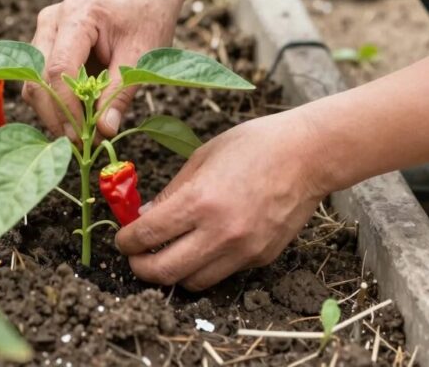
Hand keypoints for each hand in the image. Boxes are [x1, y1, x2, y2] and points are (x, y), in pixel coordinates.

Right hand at [22, 0, 180, 138]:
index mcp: (78, 14)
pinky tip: (76, 115)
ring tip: (82, 131)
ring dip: (53, 111)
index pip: (59, 68)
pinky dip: (54, 101)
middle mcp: (52, 19)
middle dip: (56, 115)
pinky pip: (39, 79)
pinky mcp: (44, 41)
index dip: (67, 107)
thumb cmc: (146, 20)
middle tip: (82, 143)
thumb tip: (104, 131)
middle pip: (38, 77)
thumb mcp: (142, 57)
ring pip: (33, 81)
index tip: (82, 136)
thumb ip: (119, 93)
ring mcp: (44, 29)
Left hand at [115, 109, 327, 290]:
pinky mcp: (262, 258)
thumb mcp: (203, 157)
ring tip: (167, 254)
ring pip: (194, 282)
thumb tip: (145, 217)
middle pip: (165, 272)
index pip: (149, 235)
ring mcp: (244, 250)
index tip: (121, 240)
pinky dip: (206, 266)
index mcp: (201, 201)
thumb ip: (173, 191)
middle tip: (135, 257)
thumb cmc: (253, 145)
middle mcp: (221, 232)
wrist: (307, 155)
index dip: (126, 242)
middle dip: (141, 268)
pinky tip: (203, 245)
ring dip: (174, 273)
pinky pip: (224, 273)